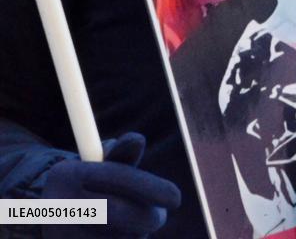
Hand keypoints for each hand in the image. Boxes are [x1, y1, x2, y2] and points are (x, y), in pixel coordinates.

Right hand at [42, 133, 180, 236]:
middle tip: (160, 216)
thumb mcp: (97, 167)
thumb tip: (138, 140)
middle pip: (120, 213)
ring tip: (134, 227)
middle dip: (149, 216)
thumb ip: (120, 155)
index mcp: (68, 175)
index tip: (176, 198)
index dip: (151, 187)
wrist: (44, 219)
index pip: (118, 178)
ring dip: (137, 235)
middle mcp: (60, 205)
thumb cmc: (84, 187)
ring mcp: (60, 236)